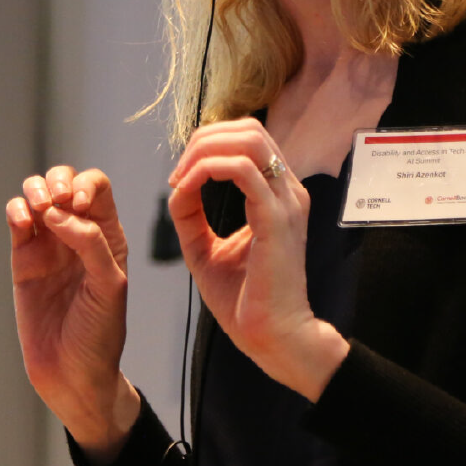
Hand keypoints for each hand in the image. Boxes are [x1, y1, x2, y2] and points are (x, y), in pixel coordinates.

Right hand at [6, 166, 139, 460]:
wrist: (72, 374)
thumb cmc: (100, 333)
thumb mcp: (109, 286)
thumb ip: (90, 243)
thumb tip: (58, 211)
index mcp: (106, 236)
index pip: (97, 187)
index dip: (86, 185)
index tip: (78, 205)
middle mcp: (76, 233)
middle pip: (65, 181)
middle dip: (58, 181)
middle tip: (57, 203)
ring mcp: (48, 244)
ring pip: (37, 194)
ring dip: (34, 189)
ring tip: (37, 209)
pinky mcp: (23, 259)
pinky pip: (16, 220)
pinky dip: (15, 210)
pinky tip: (21, 223)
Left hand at [168, 119, 347, 400]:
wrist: (272, 338)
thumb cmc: (246, 299)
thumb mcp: (207, 248)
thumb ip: (191, 214)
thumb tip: (177, 185)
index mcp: (277, 194)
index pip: (248, 138)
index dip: (208, 143)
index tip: (179, 176)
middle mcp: (287, 190)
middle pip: (249, 128)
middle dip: (204, 138)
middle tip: (177, 171)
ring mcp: (286, 201)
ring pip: (247, 140)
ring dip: (203, 152)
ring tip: (180, 179)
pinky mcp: (277, 218)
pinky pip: (241, 171)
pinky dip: (207, 171)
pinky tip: (187, 190)